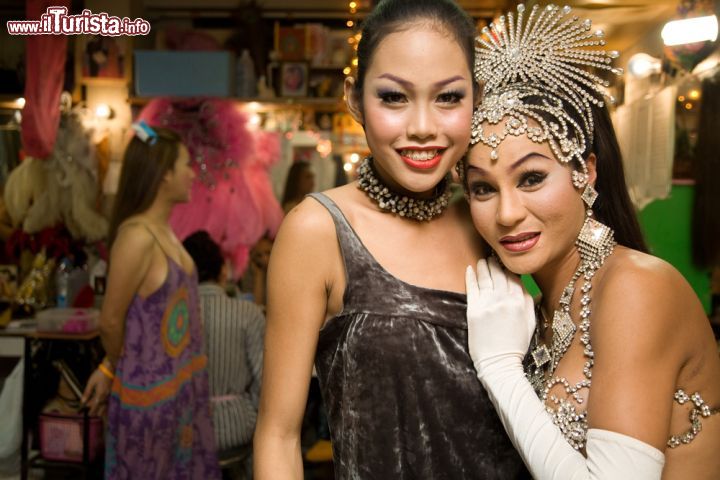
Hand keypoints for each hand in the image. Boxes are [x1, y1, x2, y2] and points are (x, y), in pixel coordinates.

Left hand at [81, 367, 111, 416]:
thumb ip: (87, 392)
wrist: (110, 368)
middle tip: (91, 413)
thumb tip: (83, 401)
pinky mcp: (112, 392)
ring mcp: (110, 394)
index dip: (90, 409)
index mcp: (100, 394)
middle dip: (96, 411)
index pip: (94, 405)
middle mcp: (106, 396)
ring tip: (98, 413)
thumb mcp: (91, 382)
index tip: (87, 412)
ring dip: (101, 409)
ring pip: (106, 405)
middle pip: (101, 407)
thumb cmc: (99, 375)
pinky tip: (104, 405)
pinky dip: (106, 405)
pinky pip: (109, 402)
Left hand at [465, 258, 535, 377]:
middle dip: (496, 263)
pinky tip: (470, 269)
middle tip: (492, 256)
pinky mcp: (473, 310)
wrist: (499, 363)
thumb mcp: (530, 324)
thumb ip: (529, 303)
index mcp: (520, 303)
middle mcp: (504, 300)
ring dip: (484, 266)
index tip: (506, 263)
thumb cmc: (515, 346)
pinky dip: (471, 276)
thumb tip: (527, 287)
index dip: (509, 269)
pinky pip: (472, 288)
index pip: (514, 278)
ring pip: (486, 278)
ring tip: (482, 260)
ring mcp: (487, 304)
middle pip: (499, 275)